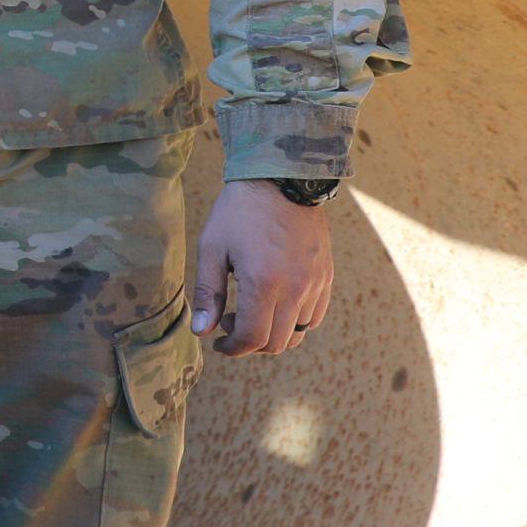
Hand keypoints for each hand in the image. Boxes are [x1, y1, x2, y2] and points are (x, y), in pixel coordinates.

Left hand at [194, 179, 335, 356]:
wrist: (281, 178)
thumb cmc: (240, 211)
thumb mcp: (212, 248)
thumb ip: (208, 293)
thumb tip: (200, 331)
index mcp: (263, 283)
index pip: (252, 339)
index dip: (232, 348)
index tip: (218, 342)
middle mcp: (295, 288)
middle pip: (276, 343)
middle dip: (250, 343)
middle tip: (230, 321)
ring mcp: (315, 283)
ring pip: (299, 333)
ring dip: (273, 333)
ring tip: (253, 310)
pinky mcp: (326, 275)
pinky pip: (315, 315)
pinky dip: (295, 321)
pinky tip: (276, 301)